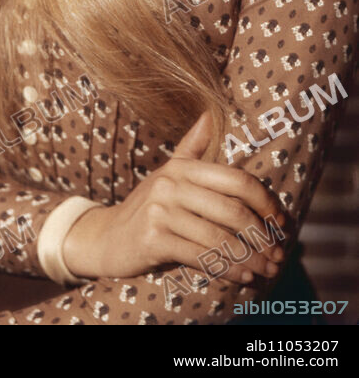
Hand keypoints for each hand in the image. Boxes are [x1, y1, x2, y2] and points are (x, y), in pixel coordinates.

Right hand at [62, 111, 284, 285]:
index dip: (265, 201)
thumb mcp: (169, 172)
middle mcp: (171, 183)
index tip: (281, 222)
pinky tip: (243, 276)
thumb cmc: (148, 206)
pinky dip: (228, 268)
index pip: (236, 180)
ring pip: (220, 237)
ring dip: (250, 257)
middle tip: (280, 254)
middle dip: (262, 235)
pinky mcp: (154, 238)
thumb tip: (211, 113)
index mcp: (183, 166)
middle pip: (232, 210)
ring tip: (268, 269)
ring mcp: (161, 210)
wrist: (108, 236)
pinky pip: (201, 256)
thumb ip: (193, 146)